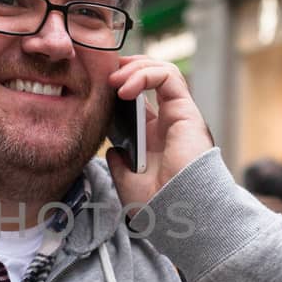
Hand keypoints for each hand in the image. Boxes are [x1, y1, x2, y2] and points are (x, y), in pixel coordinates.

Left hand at [105, 56, 213, 205]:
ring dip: (134, 68)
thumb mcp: (128, 183)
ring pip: (161, 70)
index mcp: (154, 137)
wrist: (179, 213)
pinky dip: (145, 74)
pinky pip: (168, 77)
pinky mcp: (186, 111)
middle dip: (125, 69)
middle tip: (102, 77)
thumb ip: (119, 164)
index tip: (95, 89)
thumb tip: (110, 150)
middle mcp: (168, 122)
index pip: (138, 98)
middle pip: (150, 78)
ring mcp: (178, 115)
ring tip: (112, 80)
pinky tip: (125, 88)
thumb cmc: (159, 204)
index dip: (118, 87)